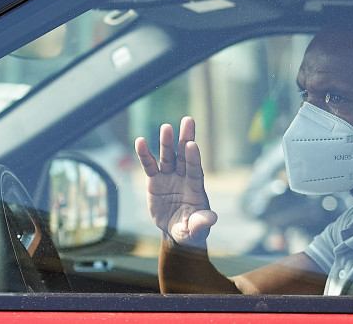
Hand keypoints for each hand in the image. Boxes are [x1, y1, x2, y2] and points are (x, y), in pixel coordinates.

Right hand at [135, 116, 217, 247]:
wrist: (176, 231)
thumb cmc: (191, 231)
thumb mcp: (196, 230)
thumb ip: (202, 223)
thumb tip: (213, 217)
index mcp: (196, 188)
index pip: (195, 170)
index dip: (194, 158)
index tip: (192, 145)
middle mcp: (183, 178)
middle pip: (184, 156)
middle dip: (185, 139)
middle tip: (188, 120)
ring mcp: (169, 177)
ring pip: (167, 156)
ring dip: (166, 142)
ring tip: (165, 127)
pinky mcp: (155, 180)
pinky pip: (149, 165)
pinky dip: (144, 154)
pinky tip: (139, 141)